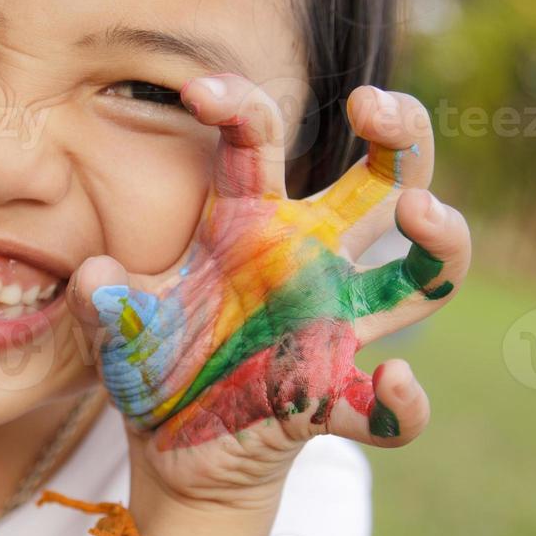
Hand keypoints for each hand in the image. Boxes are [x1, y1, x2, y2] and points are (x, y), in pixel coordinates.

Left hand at [69, 77, 470, 509]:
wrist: (167, 443)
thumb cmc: (152, 357)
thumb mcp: (119, 324)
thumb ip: (108, 299)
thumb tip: (94, 276)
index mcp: (248, 221)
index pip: (260, 139)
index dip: (239, 104)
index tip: (199, 92)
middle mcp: (306, 261)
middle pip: (383, 180)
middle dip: (400, 130)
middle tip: (372, 103)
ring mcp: (332, 328)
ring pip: (422, 276)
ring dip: (440, 240)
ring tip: (420, 214)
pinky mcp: (335, 400)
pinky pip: (391, 410)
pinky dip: (404, 402)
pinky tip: (392, 381)